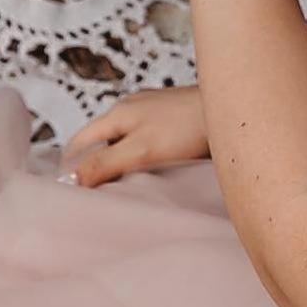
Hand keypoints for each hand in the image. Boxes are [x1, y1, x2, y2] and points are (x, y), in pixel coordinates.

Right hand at [60, 85, 209, 185]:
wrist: (235, 111)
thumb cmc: (189, 127)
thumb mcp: (141, 150)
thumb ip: (105, 163)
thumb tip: (71, 179)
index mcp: (117, 114)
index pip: (79, 143)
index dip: (70, 168)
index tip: (73, 193)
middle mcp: (132, 110)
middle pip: (101, 142)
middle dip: (96, 167)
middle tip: (99, 196)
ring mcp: (155, 112)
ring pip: (126, 142)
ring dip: (123, 163)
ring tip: (128, 189)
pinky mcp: (175, 120)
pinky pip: (149, 141)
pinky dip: (145, 158)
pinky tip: (157, 173)